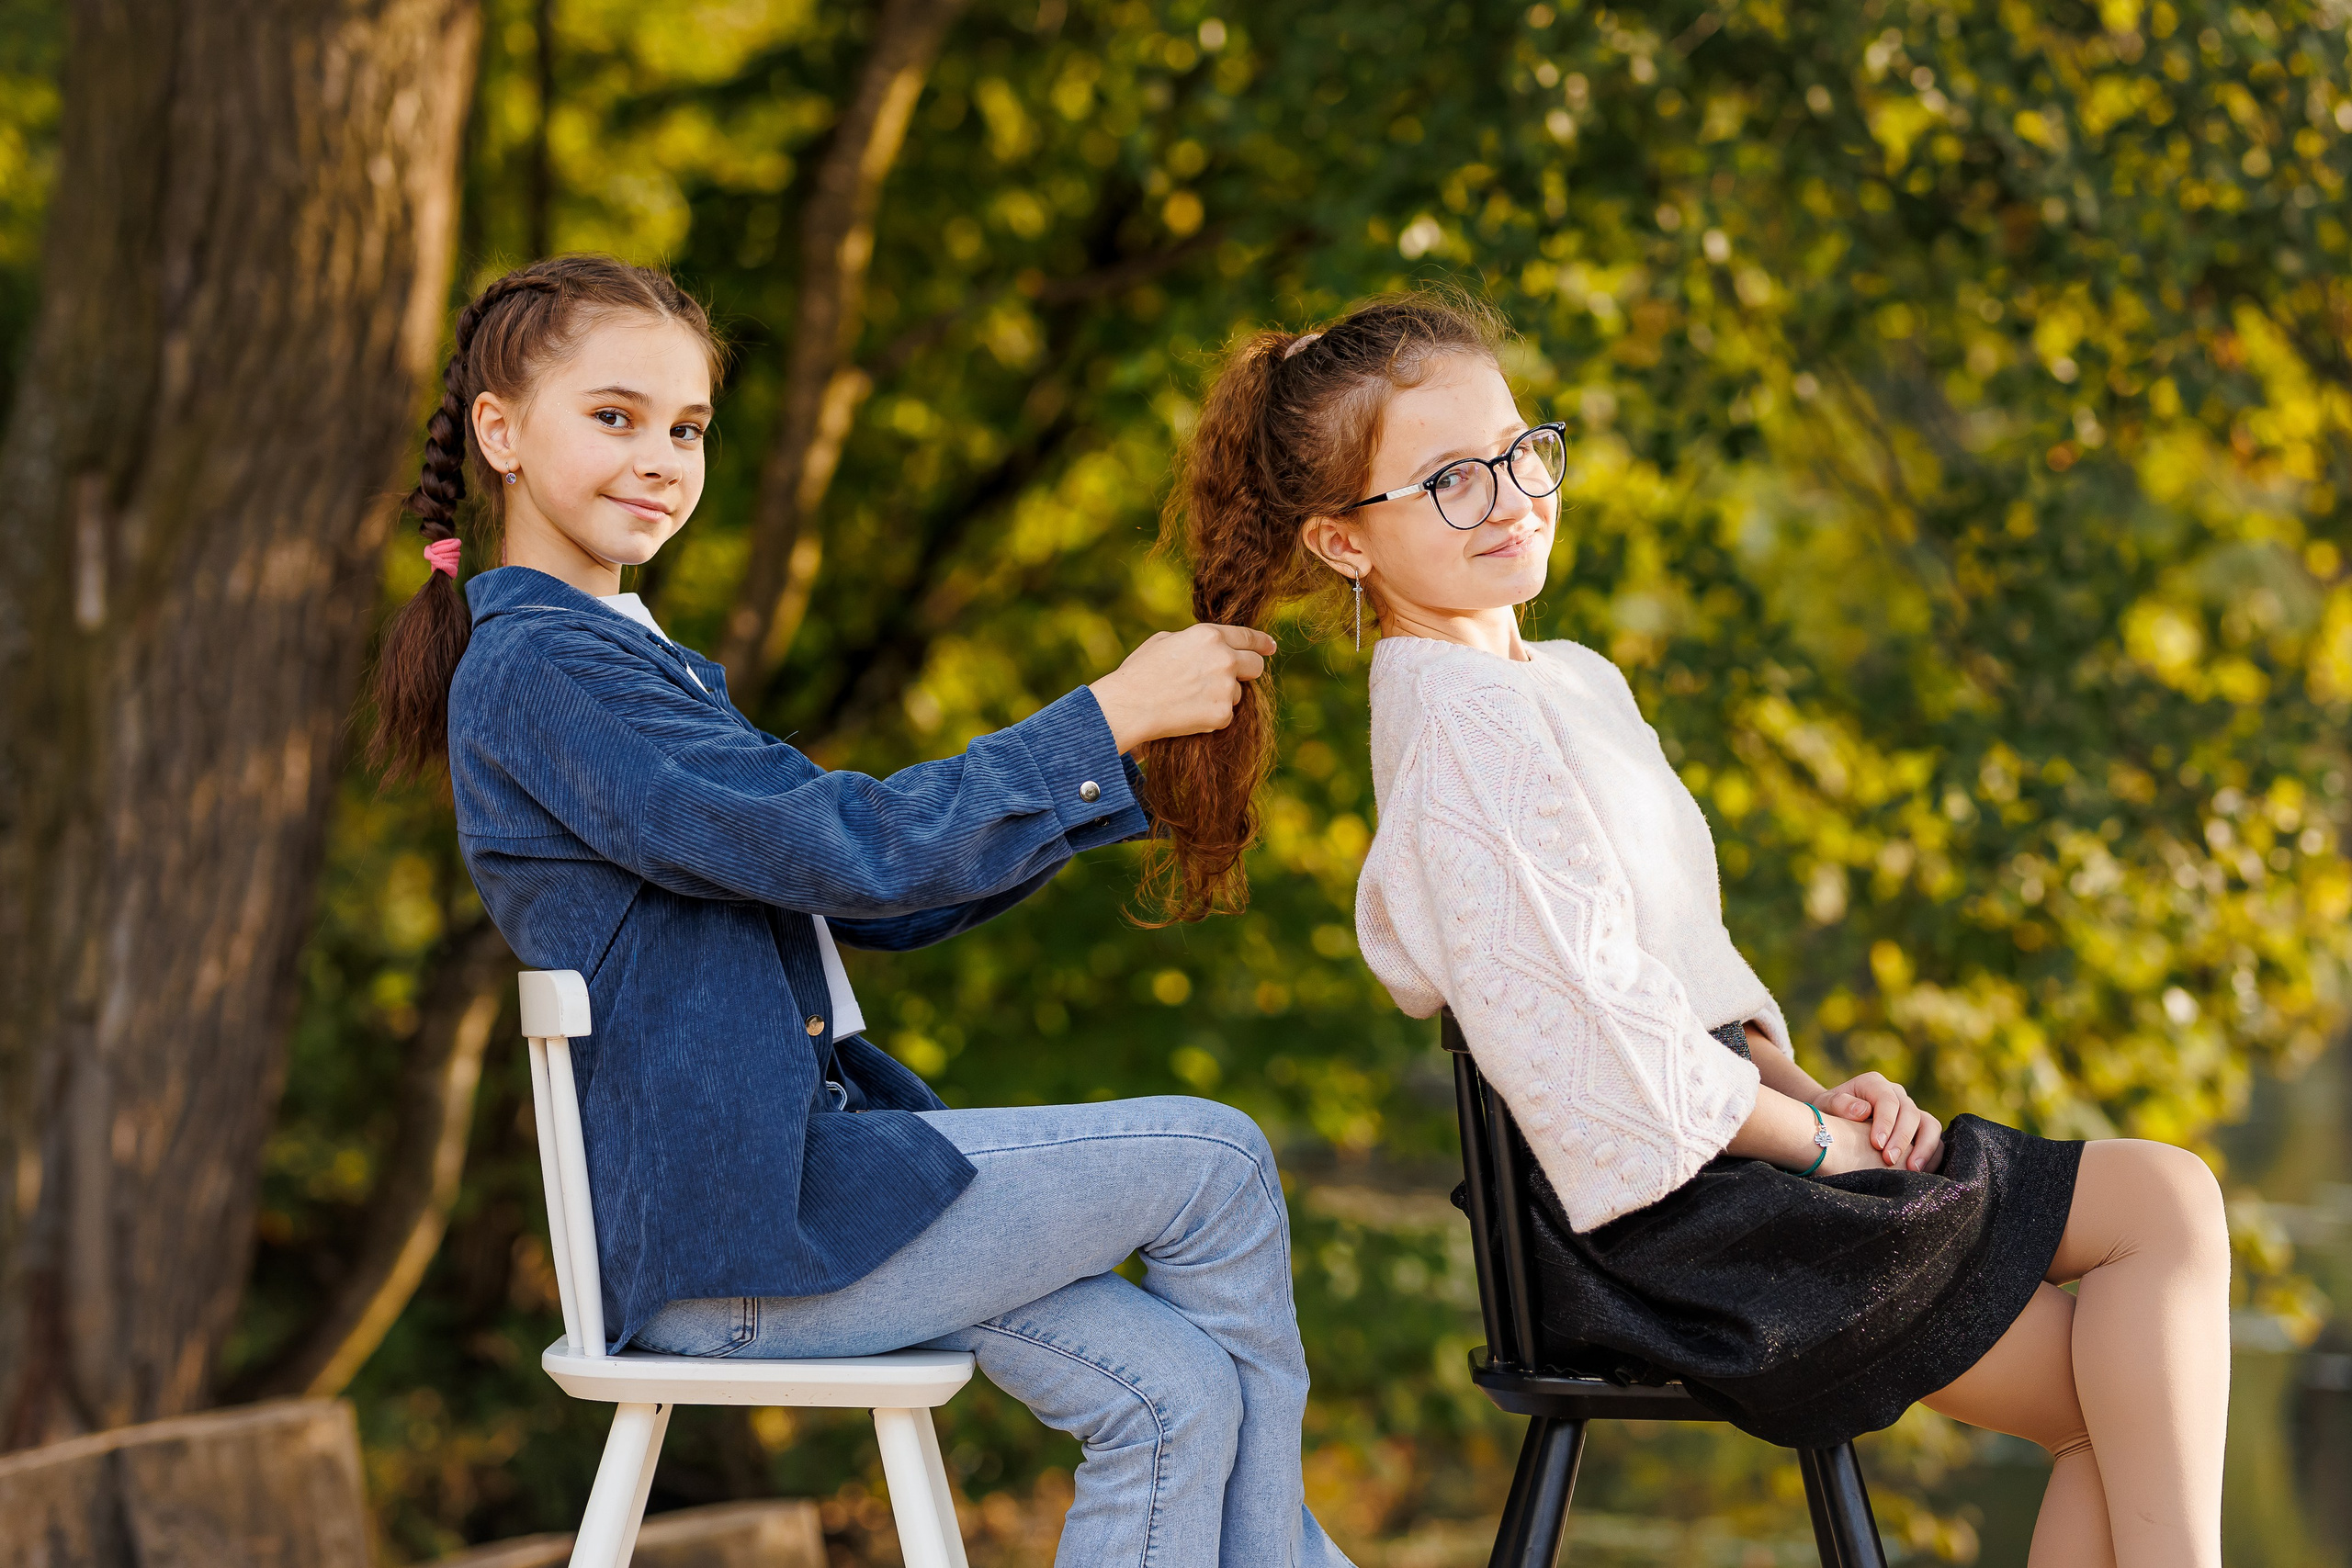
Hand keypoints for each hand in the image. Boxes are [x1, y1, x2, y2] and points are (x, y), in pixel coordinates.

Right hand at [1090, 624, 1276, 752]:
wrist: (1129, 706)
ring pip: (1239, 694)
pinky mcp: (1222, 715)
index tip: (1270, 647)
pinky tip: (1189, 713)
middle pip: (1256, 666)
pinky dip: (1212, 716)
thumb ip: (1194, 641)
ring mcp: (1226, 688)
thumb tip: (1209, 646)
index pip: (1248, 637)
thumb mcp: (1165, 641)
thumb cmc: (1140, 672)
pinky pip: (1226, 715)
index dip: (1262, 643)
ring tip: (1191, 699)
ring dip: (1223, 696)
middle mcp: (1224, 659)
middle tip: (1229, 679)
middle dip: (1247, 671)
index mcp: (1209, 636)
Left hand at [1815, 1073, 1943, 1171]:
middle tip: (1890, 1161)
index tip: (1877, 1145)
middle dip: (1902, 1139)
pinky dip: (1931, 1154)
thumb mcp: (1825, 1105)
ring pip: (1930, 1125)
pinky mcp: (1919, 1127)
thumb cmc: (1829, 1112)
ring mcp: (1910, 1110)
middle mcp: (1896, 1094)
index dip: (1886, 1122)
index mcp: (1874, 1084)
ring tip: (1912, 1170)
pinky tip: (1919, 1171)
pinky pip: (1934, 1138)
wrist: (1835, 1118)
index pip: (1887, 1100)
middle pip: (1910, 1113)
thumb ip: (1838, 1104)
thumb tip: (1862, 1111)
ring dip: (1924, 1148)